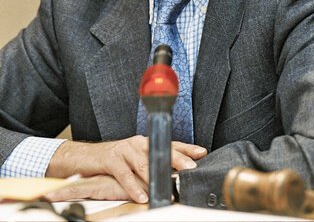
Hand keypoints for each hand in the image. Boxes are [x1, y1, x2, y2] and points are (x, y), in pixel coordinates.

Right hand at [45, 136, 206, 202]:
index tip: (202, 152)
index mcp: (146, 143)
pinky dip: (133, 186)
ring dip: (156, 175)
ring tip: (167, 186)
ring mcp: (124, 150)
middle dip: (178, 159)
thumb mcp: (136, 161)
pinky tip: (140, 196)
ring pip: (144, 162)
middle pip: (161, 150)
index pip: (170, 143)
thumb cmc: (114, 161)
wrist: (85, 158)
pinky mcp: (110, 159)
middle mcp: (137, 143)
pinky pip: (124, 173)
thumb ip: (153, 166)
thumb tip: (174, 176)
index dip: (186, 148)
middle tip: (190, 169)